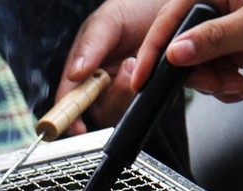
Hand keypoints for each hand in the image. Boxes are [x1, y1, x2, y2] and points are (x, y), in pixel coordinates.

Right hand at [57, 0, 167, 135]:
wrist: (173, 8)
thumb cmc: (134, 7)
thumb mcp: (108, 20)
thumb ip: (90, 46)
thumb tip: (75, 74)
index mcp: (82, 67)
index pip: (68, 98)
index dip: (68, 116)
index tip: (77, 127)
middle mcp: (100, 82)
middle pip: (96, 110)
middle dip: (111, 98)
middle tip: (126, 70)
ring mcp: (123, 89)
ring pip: (120, 110)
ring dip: (129, 91)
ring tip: (137, 60)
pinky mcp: (146, 91)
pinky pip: (142, 104)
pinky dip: (147, 91)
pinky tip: (151, 68)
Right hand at [133, 0, 242, 102]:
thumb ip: (214, 38)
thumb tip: (176, 52)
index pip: (171, 17)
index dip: (155, 48)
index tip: (142, 76)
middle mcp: (218, 3)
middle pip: (181, 44)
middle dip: (196, 72)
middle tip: (218, 83)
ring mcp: (226, 25)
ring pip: (197, 62)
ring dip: (215, 81)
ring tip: (241, 82)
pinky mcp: (234, 44)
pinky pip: (215, 69)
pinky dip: (227, 83)